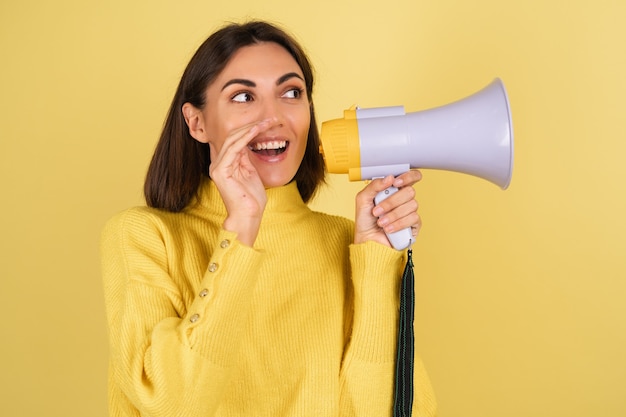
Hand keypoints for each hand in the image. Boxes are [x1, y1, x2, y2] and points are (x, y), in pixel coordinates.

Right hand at [208, 118, 278, 245]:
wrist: (248, 216)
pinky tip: (257, 131)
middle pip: (232, 136)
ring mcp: (217, 167)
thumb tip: (249, 142)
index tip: (265, 122)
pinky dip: (246, 138)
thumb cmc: (251, 199)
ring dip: (250, 129)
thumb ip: (245, 158)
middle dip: (251, 126)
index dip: (248, 128)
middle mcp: (217, 163)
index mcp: (224, 163)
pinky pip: (233, 149)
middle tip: (269, 120)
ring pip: (232, 139)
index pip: (234, 139)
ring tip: (266, 123)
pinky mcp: (221, 171)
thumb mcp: (250, 172)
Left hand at [354, 171, 422, 246]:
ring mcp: (410, 212)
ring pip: (412, 205)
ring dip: (392, 215)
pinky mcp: (414, 225)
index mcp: (395, 189)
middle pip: (410, 191)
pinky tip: (389, 229)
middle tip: (377, 211)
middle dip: (391, 202)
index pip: (412, 177)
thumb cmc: (365, 220)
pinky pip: (413, 218)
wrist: (367, 240)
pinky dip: (398, 224)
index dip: (408, 176)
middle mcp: (404, 199)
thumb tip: (390, 177)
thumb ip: (374, 185)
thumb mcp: (363, 199)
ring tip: (381, 222)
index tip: (395, 183)